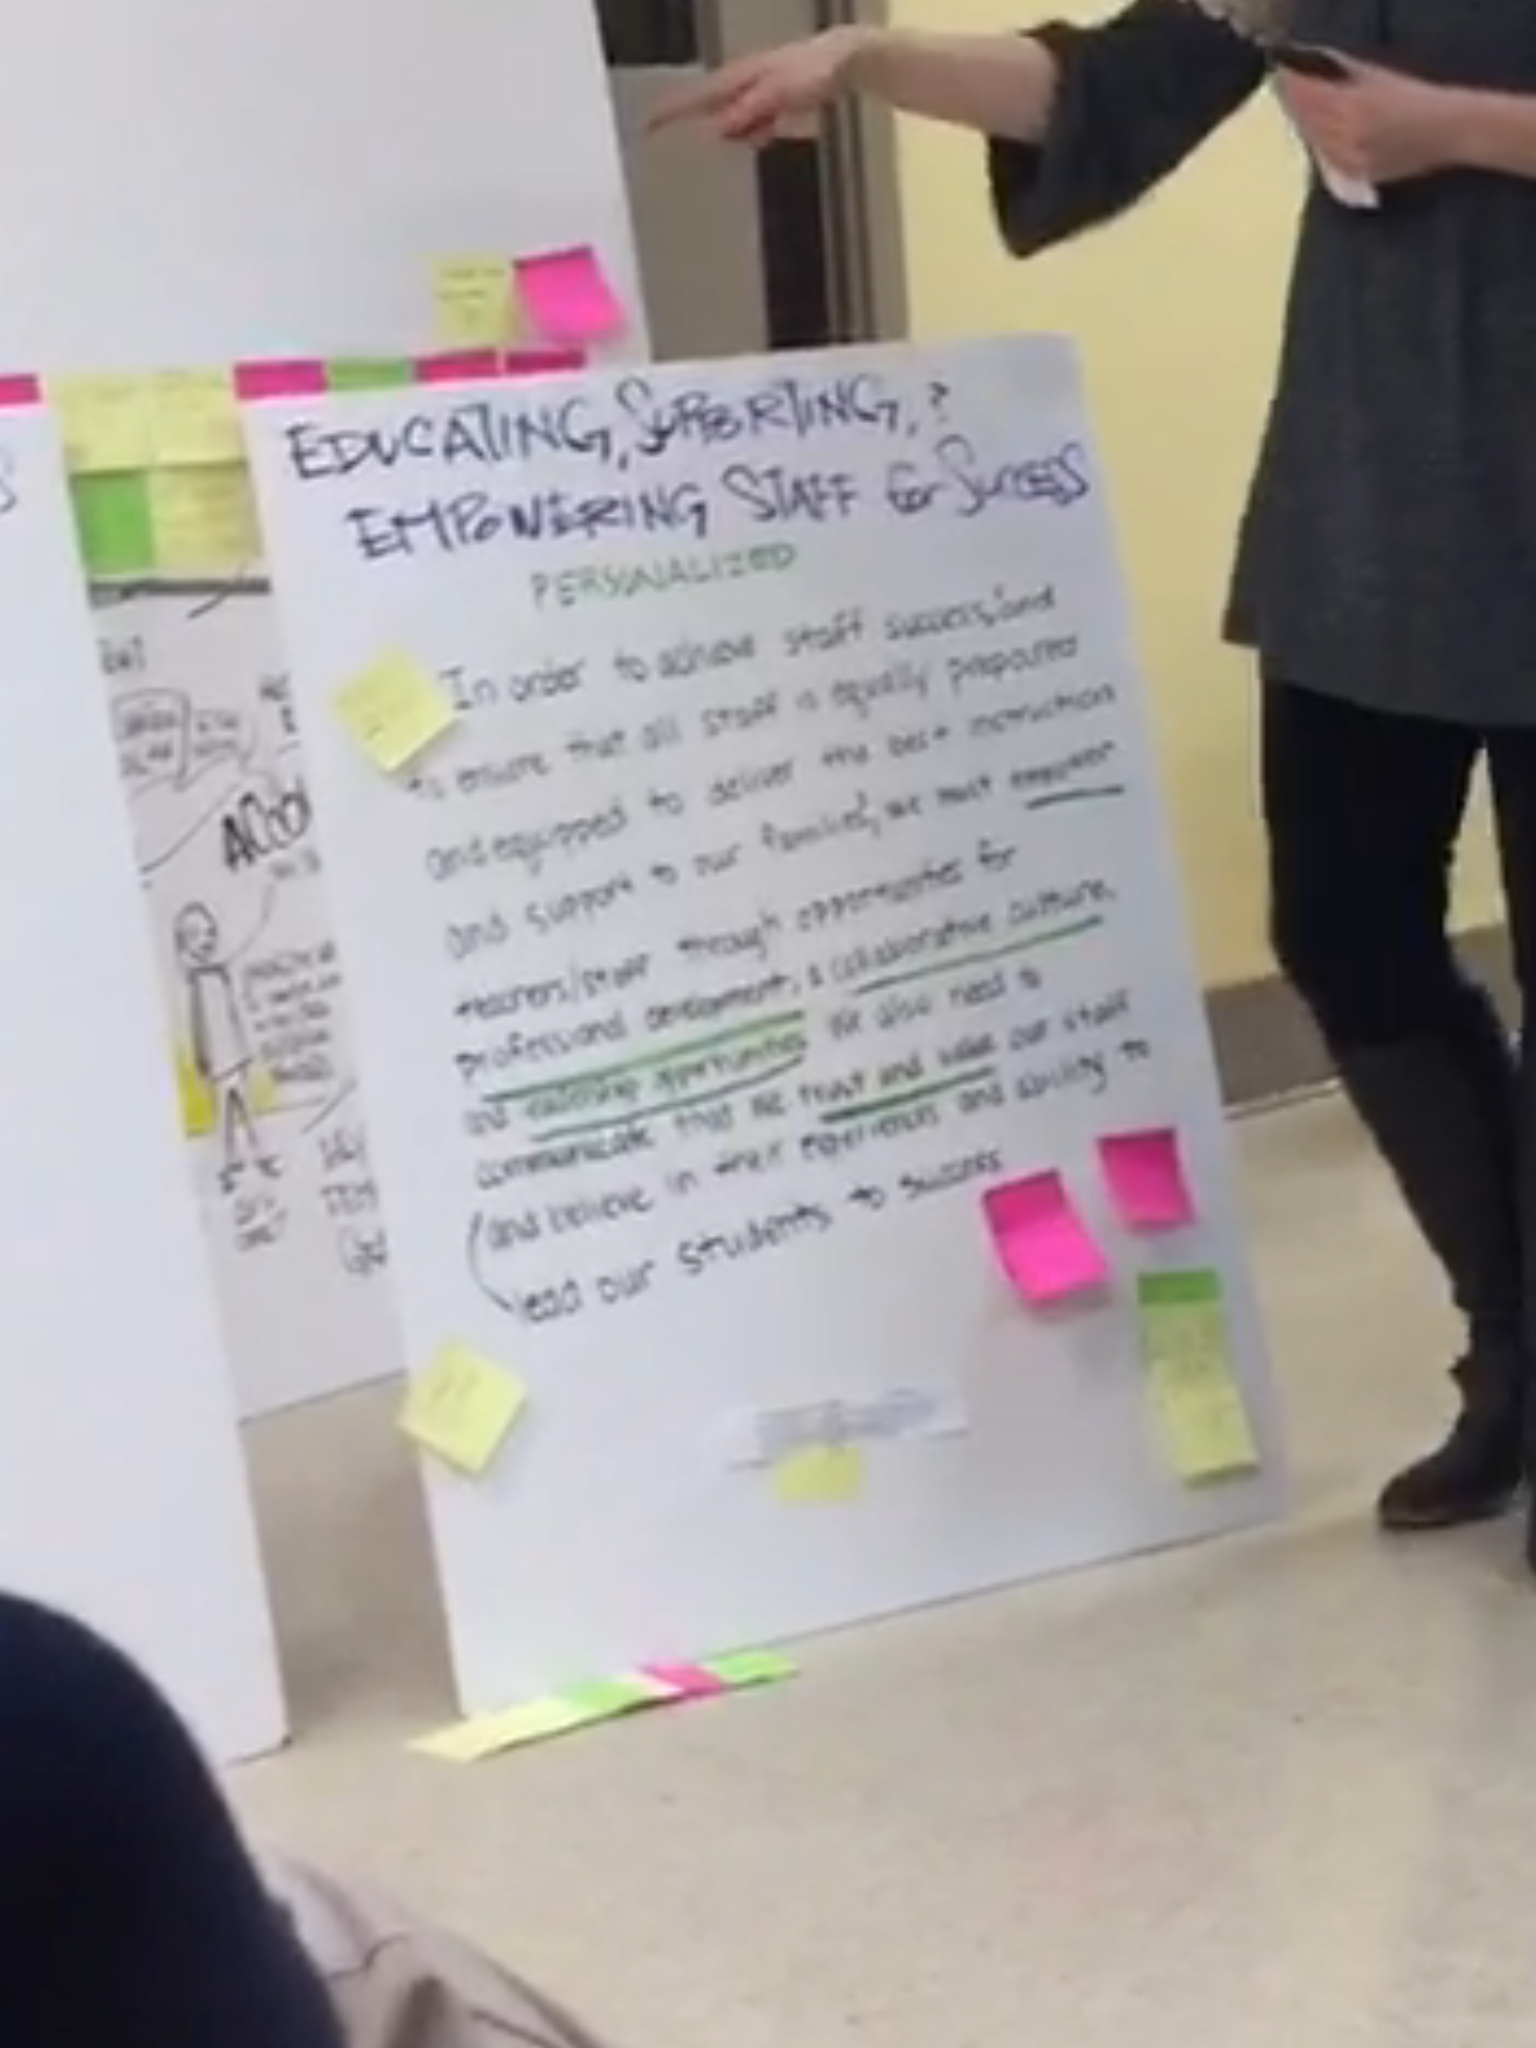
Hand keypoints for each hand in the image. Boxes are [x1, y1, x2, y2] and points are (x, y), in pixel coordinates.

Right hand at [649, 28, 867, 144]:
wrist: (846, 59)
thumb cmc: (812, 71)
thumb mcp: (777, 94)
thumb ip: (745, 112)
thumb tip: (713, 129)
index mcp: (736, 78)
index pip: (694, 98)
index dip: (670, 113)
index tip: (645, 127)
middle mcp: (740, 84)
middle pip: (715, 116)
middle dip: (718, 130)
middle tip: (742, 132)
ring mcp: (755, 94)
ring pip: (738, 125)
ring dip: (750, 133)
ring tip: (780, 120)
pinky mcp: (771, 103)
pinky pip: (758, 126)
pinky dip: (765, 131)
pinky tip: (786, 122)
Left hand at [1277, 56, 1469, 184]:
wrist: (1447, 130)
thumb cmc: (1416, 97)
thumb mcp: (1379, 76)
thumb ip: (1345, 71)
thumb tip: (1315, 63)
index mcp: (1352, 107)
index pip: (1309, 95)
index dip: (1292, 82)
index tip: (1282, 69)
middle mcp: (1346, 137)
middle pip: (1307, 119)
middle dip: (1293, 101)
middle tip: (1284, 86)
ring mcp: (1350, 159)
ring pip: (1314, 141)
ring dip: (1303, 123)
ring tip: (1295, 107)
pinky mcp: (1358, 174)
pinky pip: (1327, 160)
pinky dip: (1317, 144)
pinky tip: (1314, 134)